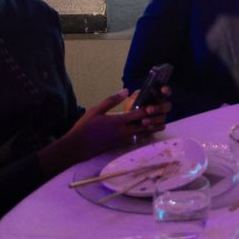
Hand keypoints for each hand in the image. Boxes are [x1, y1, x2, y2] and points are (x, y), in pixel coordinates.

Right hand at [41, 89, 169, 174]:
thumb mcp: (96, 110)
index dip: (149, 109)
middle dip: (154, 120)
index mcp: (117, 121)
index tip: (156, 102)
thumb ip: (111, 100)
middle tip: (162, 113)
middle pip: (145, 126)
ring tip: (160, 122)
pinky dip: (143, 136)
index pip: (139, 115)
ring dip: (151, 129)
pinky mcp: (120, 146)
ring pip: (142, 135)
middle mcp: (123, 132)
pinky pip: (136, 141)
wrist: (76, 147)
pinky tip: (147, 132)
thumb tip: (126, 90)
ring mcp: (122, 141)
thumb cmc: (84, 127)